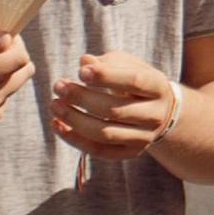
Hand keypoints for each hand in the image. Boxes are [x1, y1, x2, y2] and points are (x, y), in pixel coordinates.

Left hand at [51, 51, 179, 162]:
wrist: (159, 111)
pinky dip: (74, 139)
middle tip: (58, 86)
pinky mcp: (130, 153)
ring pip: (105, 134)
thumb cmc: (135, 81)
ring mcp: (144, 137)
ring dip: (74, 120)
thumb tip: (85, 62)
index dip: (106, 76)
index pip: (133, 82)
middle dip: (82, 98)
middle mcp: (155, 115)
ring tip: (54, 105)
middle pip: (115, 110)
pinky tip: (57, 125)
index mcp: (158, 87)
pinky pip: (99, 151)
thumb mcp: (127, 65)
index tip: (80, 71)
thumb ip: (107, 63)